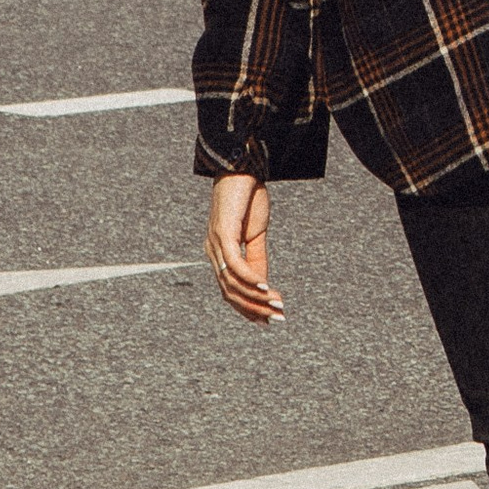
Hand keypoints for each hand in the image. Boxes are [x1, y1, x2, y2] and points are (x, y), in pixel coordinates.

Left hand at [206, 170, 283, 322]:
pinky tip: (265, 285)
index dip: (248, 308)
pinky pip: (235, 263)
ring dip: (255, 297)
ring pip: (231, 282)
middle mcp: (212, 252)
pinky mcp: (222, 233)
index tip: (268, 319)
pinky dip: (250, 277)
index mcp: (218, 253)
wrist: (242, 169)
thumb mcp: (255, 234)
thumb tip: (263, 286)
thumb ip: (256, 259)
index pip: (230, 290)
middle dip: (253, 309)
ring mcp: (215, 243)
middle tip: (276, 318)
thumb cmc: (247, 198)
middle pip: (229, 292)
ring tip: (276, 304)